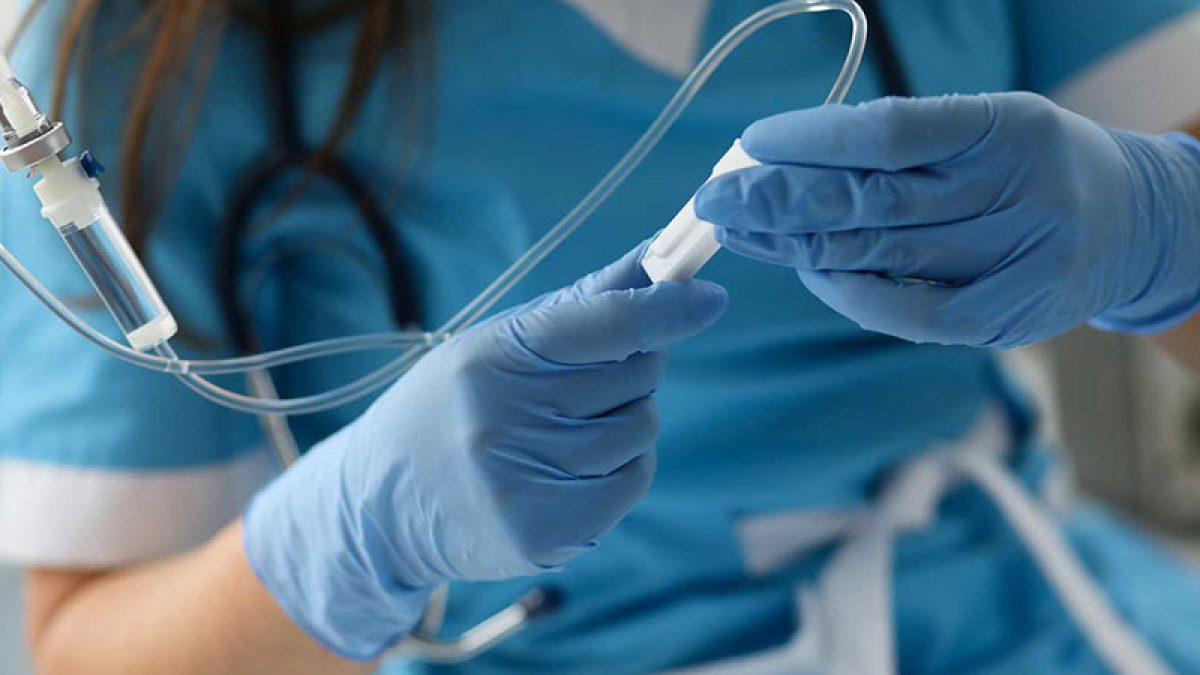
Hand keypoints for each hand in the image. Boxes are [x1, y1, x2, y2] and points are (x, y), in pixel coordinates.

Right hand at [242, 244, 727, 658]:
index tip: (707, 298)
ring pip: (640, 429)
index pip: (604, 323)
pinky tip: (577, 467)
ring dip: (626, 421)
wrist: (382, 505)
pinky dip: (623, 468)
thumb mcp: (498, 343)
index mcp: (493, 358)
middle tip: (590, 378)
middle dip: (633, 367)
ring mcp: (524, 482)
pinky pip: (633, 481)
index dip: (665, 308)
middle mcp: (505, 420)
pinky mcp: (545, 532)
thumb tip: (659, 258)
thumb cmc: (452, 406)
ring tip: (568, 428)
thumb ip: (584, 304)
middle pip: (635, 375)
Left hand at [696, 93, 1199, 347]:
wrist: (1131, 225)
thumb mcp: (987, 127)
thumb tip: (789, 159)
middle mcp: (1016, 193)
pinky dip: (848, 292)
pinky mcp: (1001, 320)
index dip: (813, 140)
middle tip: (716, 197)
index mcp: (1008, 126)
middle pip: (872, 199)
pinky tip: (805, 270)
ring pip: (878, 254)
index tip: (753, 144)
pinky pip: (906, 312)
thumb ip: (905, 143)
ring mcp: (1013, 262)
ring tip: (738, 229)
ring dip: (796, 244)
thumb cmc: (1032, 166)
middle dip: (781, 200)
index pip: (890, 132)